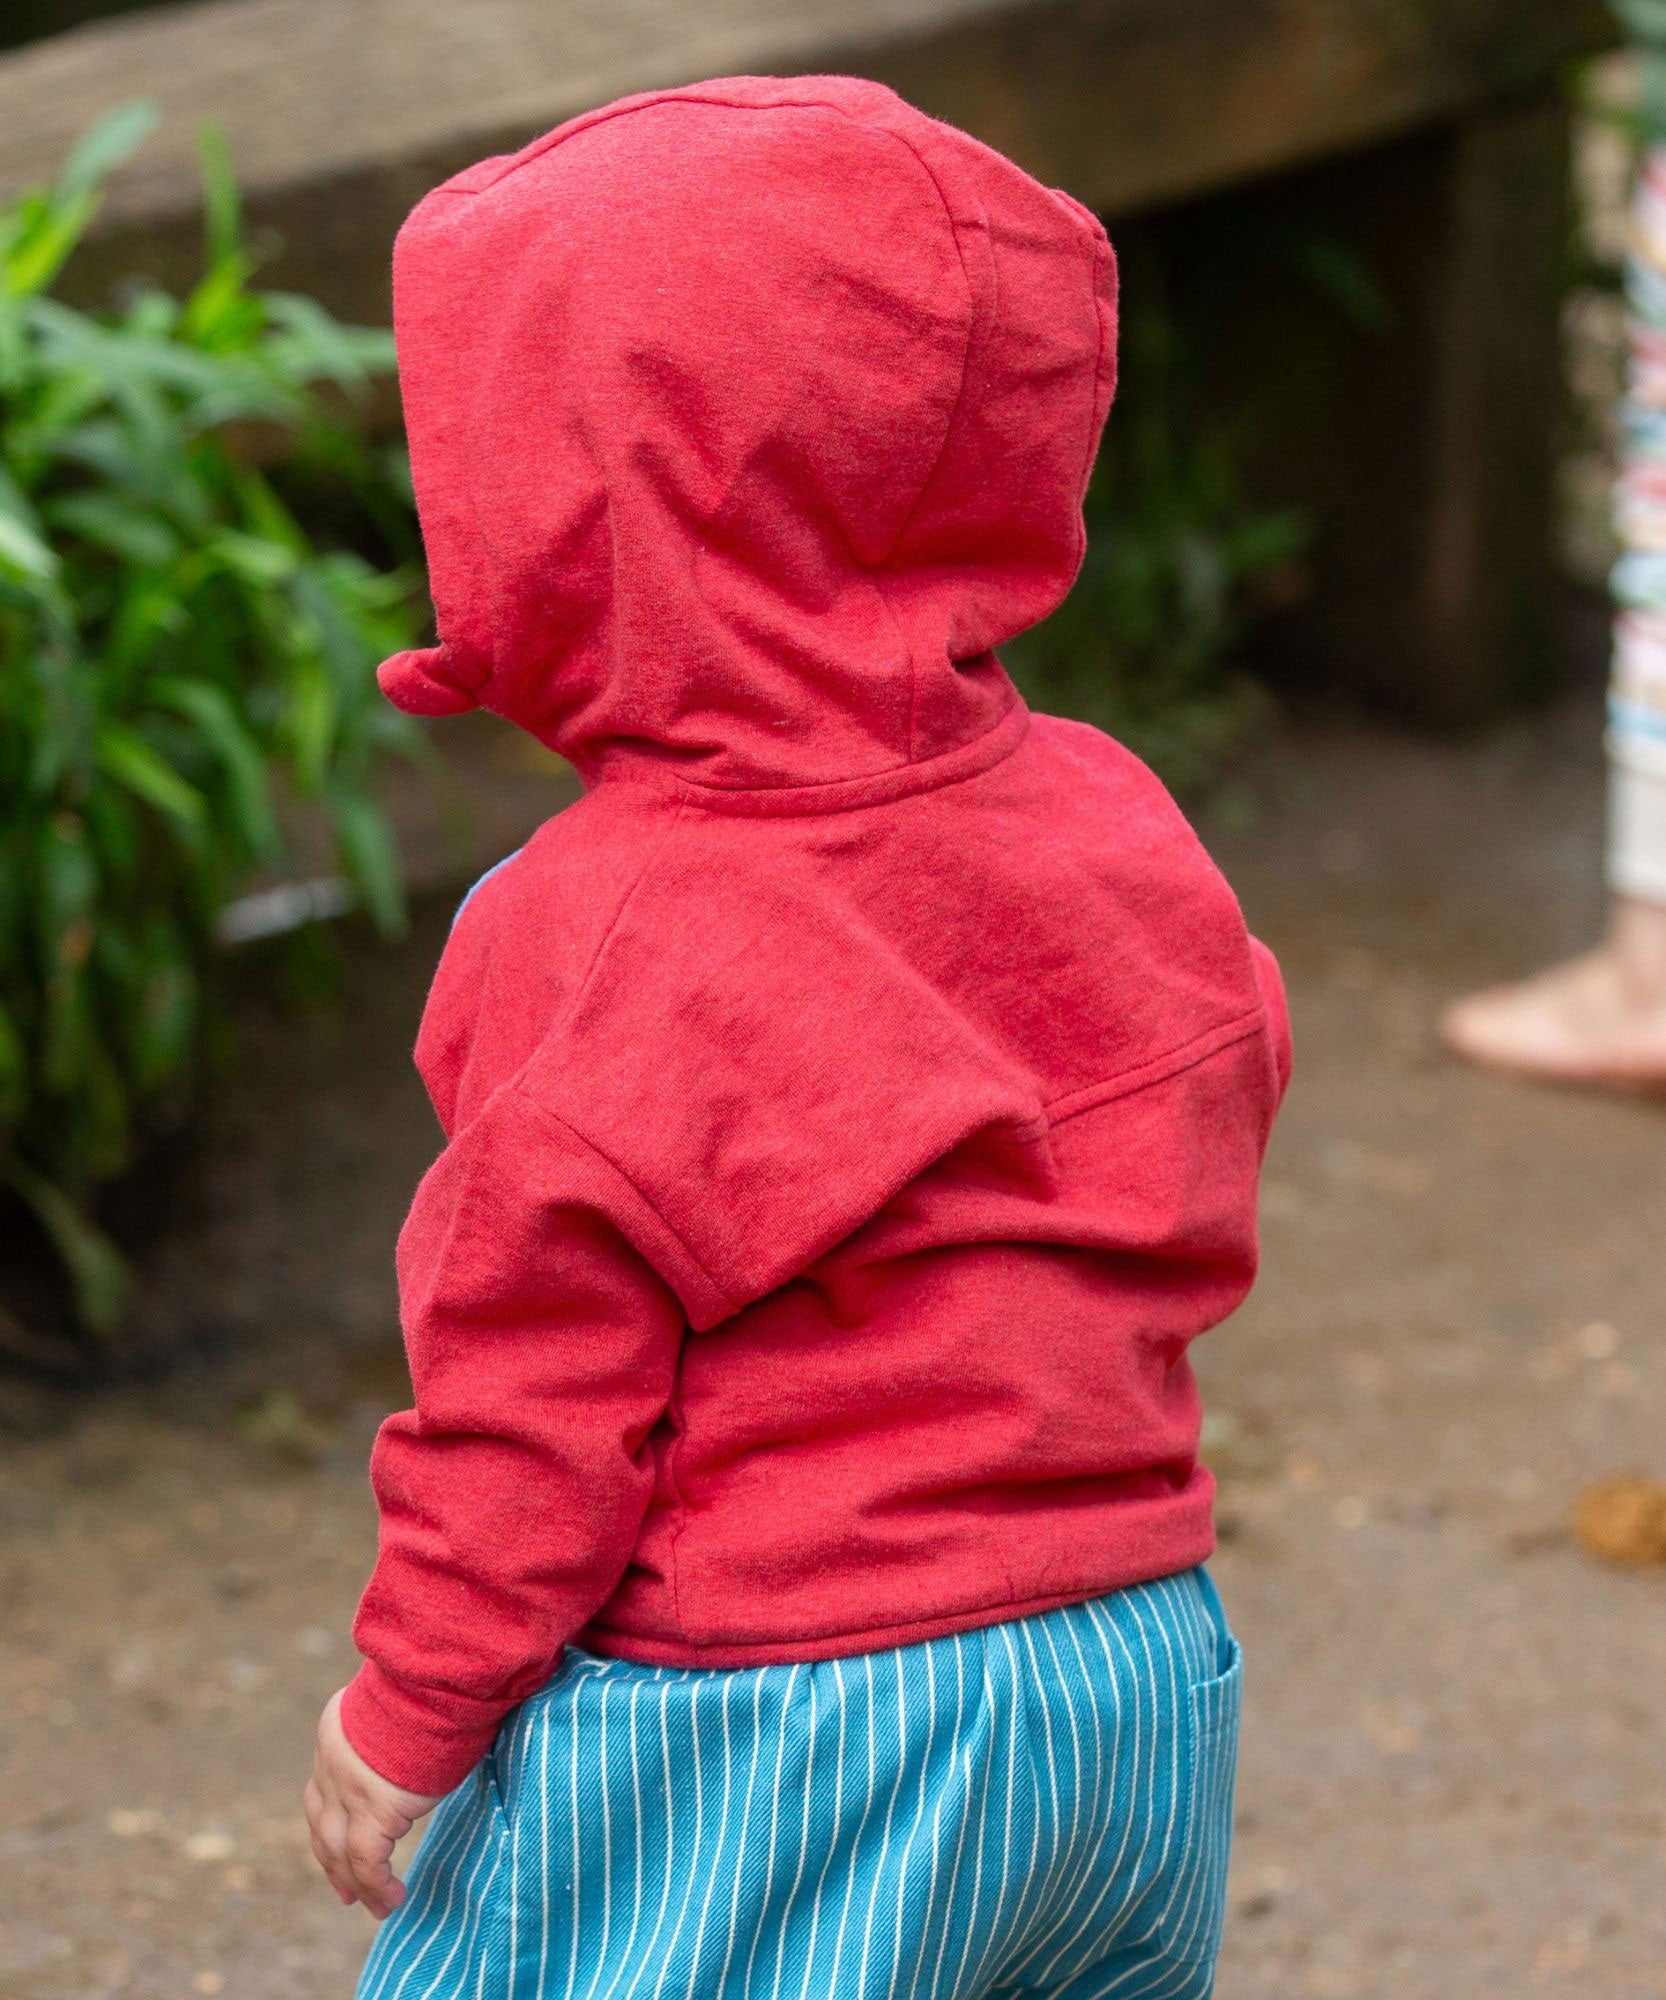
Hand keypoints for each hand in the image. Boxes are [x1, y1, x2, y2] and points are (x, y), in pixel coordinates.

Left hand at [305, 1688, 439, 1919]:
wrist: (439, 1678)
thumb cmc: (437, 1683)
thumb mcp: (401, 1702)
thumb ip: (394, 1728)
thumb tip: (419, 1736)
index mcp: (334, 1732)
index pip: (321, 1791)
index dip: (327, 1827)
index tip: (337, 1854)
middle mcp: (331, 1762)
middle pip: (321, 1826)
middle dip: (333, 1864)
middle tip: (346, 1893)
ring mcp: (349, 1789)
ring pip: (340, 1851)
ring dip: (357, 1883)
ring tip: (378, 1907)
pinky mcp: (375, 1810)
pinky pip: (368, 1862)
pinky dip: (377, 1886)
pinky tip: (392, 1900)